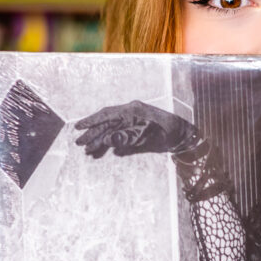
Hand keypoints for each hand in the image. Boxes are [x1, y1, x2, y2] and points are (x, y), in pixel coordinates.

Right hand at [75, 101, 194, 157]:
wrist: (182, 135)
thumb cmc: (167, 132)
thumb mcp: (147, 135)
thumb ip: (126, 138)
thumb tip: (107, 140)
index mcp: (132, 110)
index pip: (106, 114)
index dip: (91, 121)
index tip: (78, 127)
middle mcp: (130, 113)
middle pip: (106, 124)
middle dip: (93, 134)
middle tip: (80, 144)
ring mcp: (133, 121)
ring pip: (111, 130)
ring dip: (100, 140)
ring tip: (88, 150)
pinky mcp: (136, 130)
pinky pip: (119, 135)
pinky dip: (110, 142)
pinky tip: (103, 149)